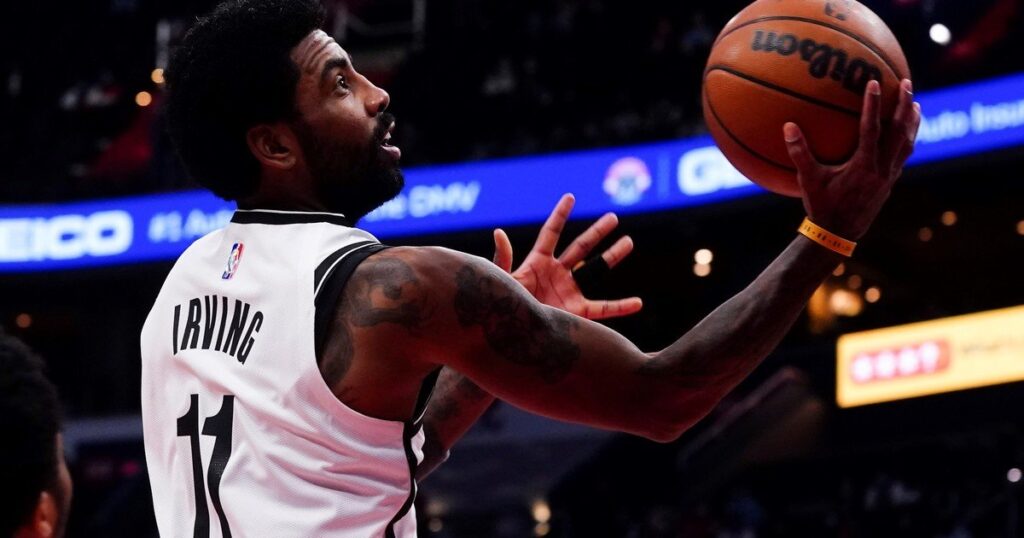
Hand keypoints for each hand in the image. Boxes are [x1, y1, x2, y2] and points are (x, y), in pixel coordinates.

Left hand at [491, 193, 642, 319]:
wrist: (511, 336)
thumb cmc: (501, 308)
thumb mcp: (501, 281)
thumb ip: (503, 259)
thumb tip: (499, 232)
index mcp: (537, 262)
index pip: (551, 233)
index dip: (560, 215)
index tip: (570, 197)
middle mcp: (556, 273)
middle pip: (581, 247)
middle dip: (597, 232)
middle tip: (613, 217)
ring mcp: (568, 291)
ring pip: (595, 270)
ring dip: (612, 256)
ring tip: (629, 242)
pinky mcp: (576, 311)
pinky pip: (602, 309)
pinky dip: (621, 307)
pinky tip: (638, 303)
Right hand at [784, 78, 920, 239]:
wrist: (839, 235)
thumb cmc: (821, 207)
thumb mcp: (808, 181)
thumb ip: (799, 153)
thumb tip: (788, 126)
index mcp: (863, 167)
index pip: (871, 130)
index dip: (873, 105)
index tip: (874, 82)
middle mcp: (881, 170)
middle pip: (899, 132)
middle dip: (903, 106)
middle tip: (906, 83)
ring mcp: (889, 177)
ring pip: (907, 143)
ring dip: (911, 122)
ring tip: (914, 103)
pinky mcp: (890, 183)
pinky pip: (903, 155)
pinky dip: (907, 139)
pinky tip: (904, 132)